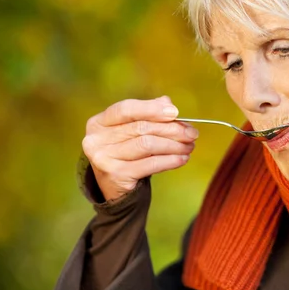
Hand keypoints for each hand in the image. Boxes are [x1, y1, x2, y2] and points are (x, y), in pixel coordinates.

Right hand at [82, 96, 197, 200]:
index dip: (151, 108)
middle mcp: (96, 139)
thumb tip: (167, 103)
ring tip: (189, 146)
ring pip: (147, 145)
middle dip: (172, 129)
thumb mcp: (133, 130)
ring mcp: (104, 158)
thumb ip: (148, 114)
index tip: (175, 112)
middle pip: (141, 128)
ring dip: (174, 145)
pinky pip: (150, 164)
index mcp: (99, 122)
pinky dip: (170, 161)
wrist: (115, 186)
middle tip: (192, 133)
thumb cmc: (127, 153)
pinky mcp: (117, 175)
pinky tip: (182, 159)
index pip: (125, 109)